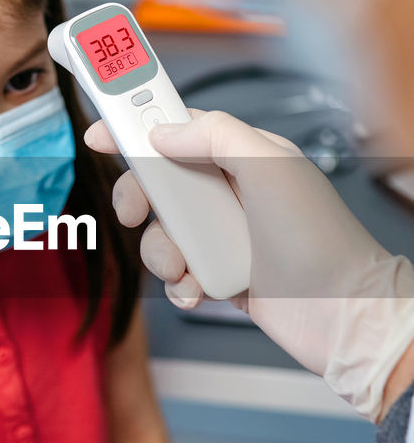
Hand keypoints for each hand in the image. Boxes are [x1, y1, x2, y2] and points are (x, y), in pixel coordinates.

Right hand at [87, 109, 413, 420]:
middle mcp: (230, 193)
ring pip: (161, 233)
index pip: (179, 128)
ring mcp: (223, 235)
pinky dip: (179, 284)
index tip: (100, 130)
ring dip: (161, 252)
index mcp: (243, 157)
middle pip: (158, 183)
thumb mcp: (269, 167)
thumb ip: (215, 134)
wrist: (343, 316)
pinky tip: (200, 290)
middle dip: (140, 200)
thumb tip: (164, 130)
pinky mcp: (219, 274)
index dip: (136, 126)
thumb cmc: (321, 242)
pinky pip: (176, 272)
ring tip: (186, 267)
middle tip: (135, 212)